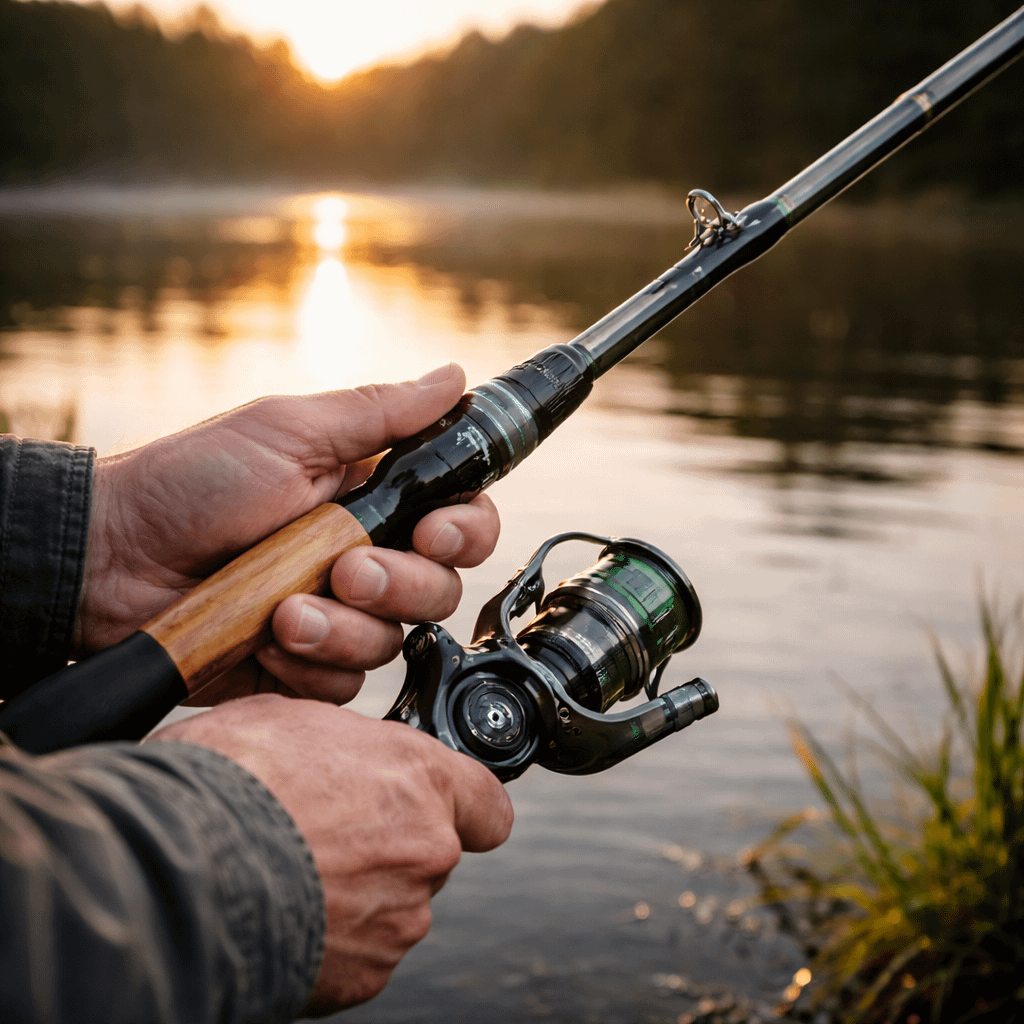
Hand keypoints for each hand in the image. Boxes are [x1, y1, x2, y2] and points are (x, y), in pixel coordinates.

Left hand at [76, 364, 499, 702]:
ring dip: (343, 626)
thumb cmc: (191, 482)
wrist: (109, 559)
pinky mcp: (305, 663)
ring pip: (392, 641)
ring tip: (283, 610)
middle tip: (346, 570)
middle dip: (400, 583)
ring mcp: (336, 613)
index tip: (433, 531)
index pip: (458, 517)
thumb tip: (455, 377)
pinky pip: (346, 683)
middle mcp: (364, 555)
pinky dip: (310, 663)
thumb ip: (378, 414)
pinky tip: (266, 638)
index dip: (464, 530)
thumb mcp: (286, 432)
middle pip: (439, 587)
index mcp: (370, 496)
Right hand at [148, 696, 512, 1012]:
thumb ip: (347, 745)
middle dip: (388, 846)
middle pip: (429, 853)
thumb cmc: (229, 780)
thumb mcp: (293, 719)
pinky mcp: (363, 976)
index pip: (487, 803)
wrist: (176, 865)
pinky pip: (357, 952)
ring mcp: (397, 918)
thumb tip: (344, 756)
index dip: (466, 807)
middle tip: (324, 832)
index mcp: (418, 778)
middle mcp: (425, 849)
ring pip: (392, 905)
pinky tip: (280, 909)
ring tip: (288, 870)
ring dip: (356, 893)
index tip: (446, 810)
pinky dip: (328, 938)